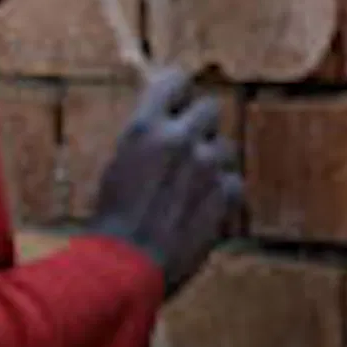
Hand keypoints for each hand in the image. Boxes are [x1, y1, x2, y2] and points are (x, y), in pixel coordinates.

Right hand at [85, 64, 241, 294]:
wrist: (126, 265)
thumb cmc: (112, 219)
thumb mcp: (119, 163)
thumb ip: (147, 138)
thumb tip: (163, 122)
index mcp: (147, 127)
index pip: (175, 81)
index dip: (178, 90)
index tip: (179, 99)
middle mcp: (181, 139)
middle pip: (210, 108)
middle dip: (200, 124)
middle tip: (188, 143)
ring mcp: (207, 167)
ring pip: (225, 147)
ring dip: (212, 160)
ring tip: (190, 185)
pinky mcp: (225, 195)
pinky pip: (233, 181)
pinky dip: (222, 192)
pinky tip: (203, 206)